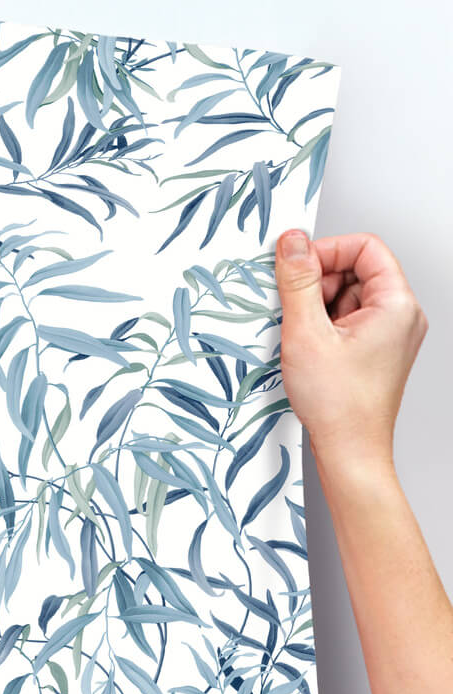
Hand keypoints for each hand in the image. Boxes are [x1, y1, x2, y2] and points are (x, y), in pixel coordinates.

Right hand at [273, 228, 428, 470]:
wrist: (350, 451)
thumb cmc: (339, 405)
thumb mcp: (306, 333)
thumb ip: (298, 282)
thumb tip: (292, 243)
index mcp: (396, 305)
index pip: (365, 248)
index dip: (326, 251)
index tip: (295, 265)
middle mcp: (400, 316)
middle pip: (355, 271)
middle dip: (318, 283)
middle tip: (293, 308)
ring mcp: (389, 335)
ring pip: (347, 296)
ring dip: (316, 307)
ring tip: (302, 337)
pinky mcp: (374, 351)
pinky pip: (346, 321)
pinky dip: (321, 327)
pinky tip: (307, 349)